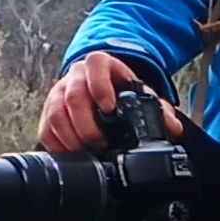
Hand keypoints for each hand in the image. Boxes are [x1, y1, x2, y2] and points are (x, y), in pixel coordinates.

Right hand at [38, 54, 182, 151]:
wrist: (100, 89)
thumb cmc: (120, 92)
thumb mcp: (141, 95)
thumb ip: (159, 110)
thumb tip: (173, 128)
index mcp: (100, 65)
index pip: (95, 67)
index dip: (100, 87)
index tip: (109, 108)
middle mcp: (75, 76)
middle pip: (73, 96)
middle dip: (86, 124)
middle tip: (100, 142)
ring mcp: (59, 93)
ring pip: (56, 114)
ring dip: (71, 137)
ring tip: (87, 152)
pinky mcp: (48, 112)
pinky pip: (46, 129)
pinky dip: (58, 145)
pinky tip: (73, 155)